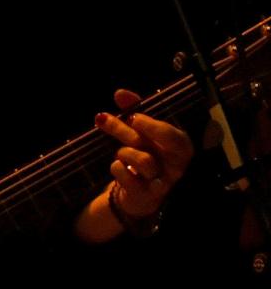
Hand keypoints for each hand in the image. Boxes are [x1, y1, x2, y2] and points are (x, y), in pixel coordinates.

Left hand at [96, 86, 194, 228]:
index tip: (133, 116)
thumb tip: (120, 93)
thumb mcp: (141, 133)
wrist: (138, 193)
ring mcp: (163, 182)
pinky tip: (119, 167)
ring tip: (122, 153)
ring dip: (124, 152)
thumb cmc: (144, 156)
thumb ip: (133, 111)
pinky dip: (117, 168)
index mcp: (180, 147)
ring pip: (142, 160)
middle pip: (158, 147)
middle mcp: (176, 165)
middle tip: (108, 119)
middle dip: (131, 131)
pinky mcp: (146, 195)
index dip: (154, 126)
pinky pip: (126, 176)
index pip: (174, 137)